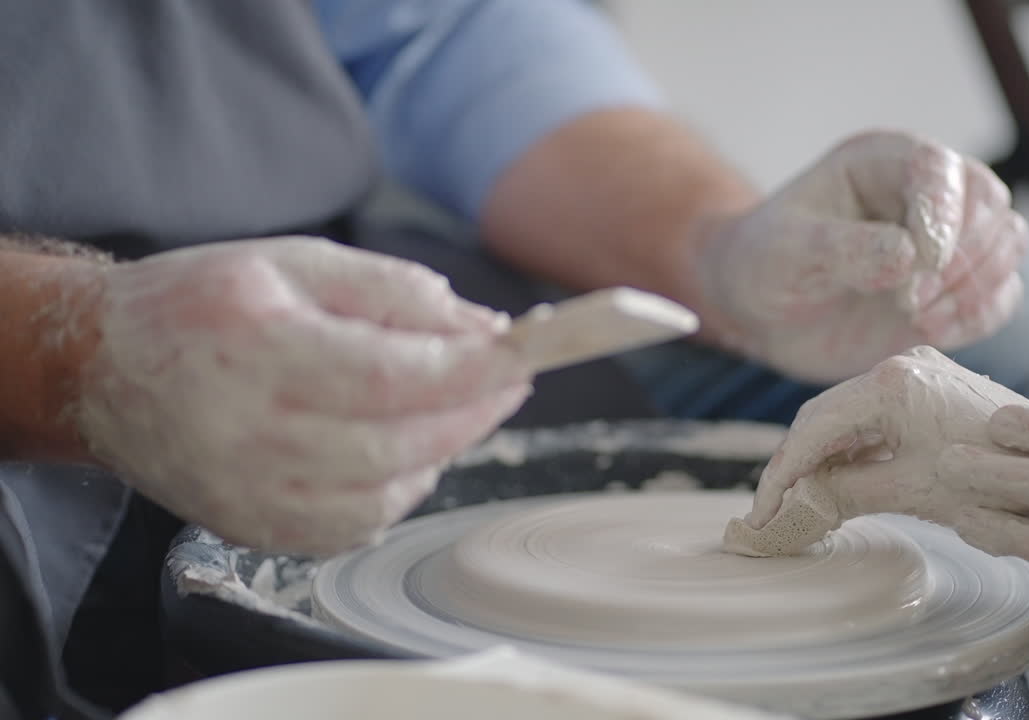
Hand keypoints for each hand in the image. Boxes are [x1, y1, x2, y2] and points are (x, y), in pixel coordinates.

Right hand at [74, 237, 530, 554]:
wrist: (101, 370)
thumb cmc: (201, 304)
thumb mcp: (296, 263)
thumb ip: (393, 291)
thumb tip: (482, 328)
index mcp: (255, 350)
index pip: (392, 376)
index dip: (471, 371)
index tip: (523, 354)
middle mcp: (247, 433)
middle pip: (398, 443)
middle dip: (472, 411)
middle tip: (507, 379)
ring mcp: (247, 495)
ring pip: (386, 492)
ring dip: (442, 448)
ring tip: (452, 404)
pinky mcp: (253, 530)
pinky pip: (357, 526)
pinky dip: (400, 488)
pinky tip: (400, 448)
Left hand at [694, 130, 1028, 383]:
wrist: (762, 310)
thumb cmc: (766, 264)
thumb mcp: (787, 252)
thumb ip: (844, 249)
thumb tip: (910, 257)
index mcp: (881, 162)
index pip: (938, 168)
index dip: (942, 213)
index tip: (922, 262)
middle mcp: (926, 192)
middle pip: (989, 204)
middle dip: (960, 257)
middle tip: (906, 300)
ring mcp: (948, 240)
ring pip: (1008, 243)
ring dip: (973, 286)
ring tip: (913, 316)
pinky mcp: (956, 288)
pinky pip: (1002, 296)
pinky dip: (978, 315)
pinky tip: (928, 330)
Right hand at [741, 346, 1028, 535]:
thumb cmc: (999, 482)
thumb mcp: (912, 492)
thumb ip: (846, 492)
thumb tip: (801, 502)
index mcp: (892, 384)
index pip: (813, 429)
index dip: (782, 474)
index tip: (763, 512)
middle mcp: (903, 365)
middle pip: (824, 415)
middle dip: (798, 462)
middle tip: (777, 508)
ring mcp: (920, 372)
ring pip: (849, 414)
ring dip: (825, 455)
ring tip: (806, 498)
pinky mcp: (934, 387)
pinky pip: (877, 415)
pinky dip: (856, 447)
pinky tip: (845, 478)